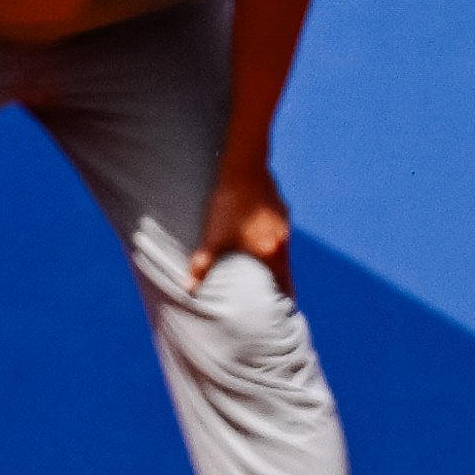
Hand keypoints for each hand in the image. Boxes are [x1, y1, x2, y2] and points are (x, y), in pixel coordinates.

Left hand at [190, 161, 292, 294]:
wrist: (244, 169)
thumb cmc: (228, 206)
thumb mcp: (213, 238)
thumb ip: (202, 265)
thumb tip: (188, 288)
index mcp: (269, 253)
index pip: (284, 283)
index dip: (284, 296)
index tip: (285, 305)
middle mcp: (282, 240)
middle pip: (284, 266)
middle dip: (277, 277)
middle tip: (272, 287)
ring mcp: (284, 223)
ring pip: (281, 245)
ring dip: (273, 253)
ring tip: (262, 258)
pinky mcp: (281, 208)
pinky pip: (278, 227)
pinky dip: (270, 234)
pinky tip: (258, 229)